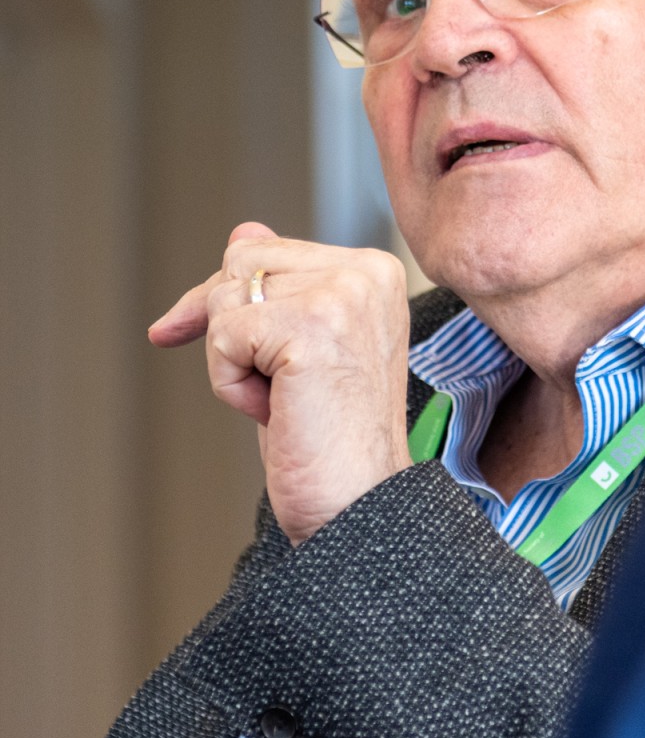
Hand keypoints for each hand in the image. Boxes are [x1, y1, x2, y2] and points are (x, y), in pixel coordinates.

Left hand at [149, 221, 414, 544]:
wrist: (357, 506)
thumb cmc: (331, 439)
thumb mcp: (301, 348)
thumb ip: (282, 284)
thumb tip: (244, 230)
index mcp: (373, 271)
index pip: (263, 250)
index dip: (221, 299)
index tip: (179, 331)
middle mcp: (365, 273)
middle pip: (239, 265)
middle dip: (229, 331)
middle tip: (275, 389)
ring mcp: (342, 296)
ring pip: (226, 298)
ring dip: (232, 363)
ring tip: (285, 401)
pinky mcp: (312, 327)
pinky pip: (223, 336)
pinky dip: (229, 384)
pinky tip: (275, 411)